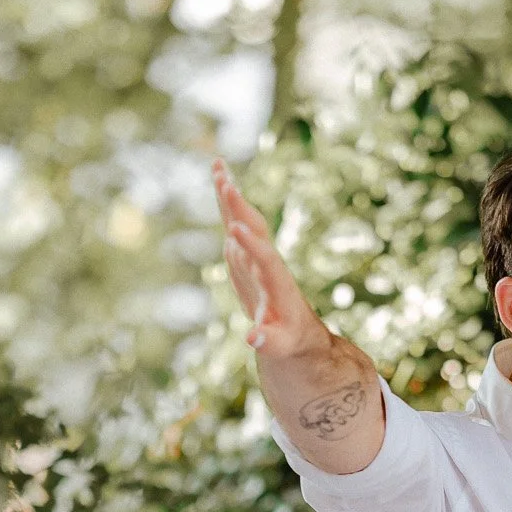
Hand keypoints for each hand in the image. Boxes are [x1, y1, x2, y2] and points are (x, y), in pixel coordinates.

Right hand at [214, 161, 333, 361]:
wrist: (293, 327)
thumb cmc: (287, 338)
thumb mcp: (279, 345)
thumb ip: (268, 341)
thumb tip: (253, 340)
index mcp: (277, 282)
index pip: (265, 259)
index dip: (251, 246)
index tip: (234, 231)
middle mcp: (267, 261)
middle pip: (255, 229)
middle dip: (239, 208)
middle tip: (225, 182)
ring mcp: (255, 254)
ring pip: (243, 219)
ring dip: (231, 196)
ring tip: (218, 167)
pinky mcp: (246, 253)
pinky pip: (235, 222)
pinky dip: (227, 203)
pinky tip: (220, 180)